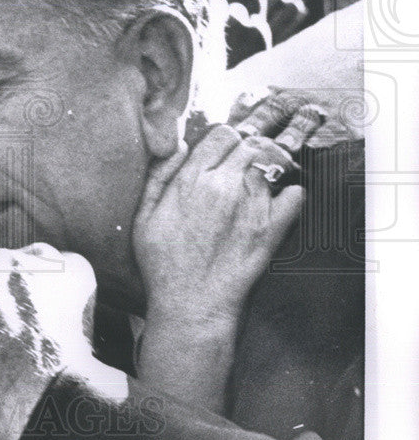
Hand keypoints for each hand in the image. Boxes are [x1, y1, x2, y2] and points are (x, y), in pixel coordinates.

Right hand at [134, 125, 304, 327]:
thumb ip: (159, 174)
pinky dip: (292, 191)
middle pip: (249, 144)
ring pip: (271, 165)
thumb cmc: (163, 263)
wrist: (191, 304)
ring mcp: (252, 205)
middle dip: (246, 150)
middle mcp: (225, 186)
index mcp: (193, 179)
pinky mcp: (272, 228)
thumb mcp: (144, 215)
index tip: (221, 153)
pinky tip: (282, 198)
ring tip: (256, 184)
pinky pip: (295, 195)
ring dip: (266, 168)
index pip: (221, 135)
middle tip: (241, 167)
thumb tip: (179, 145)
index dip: (222, 141)